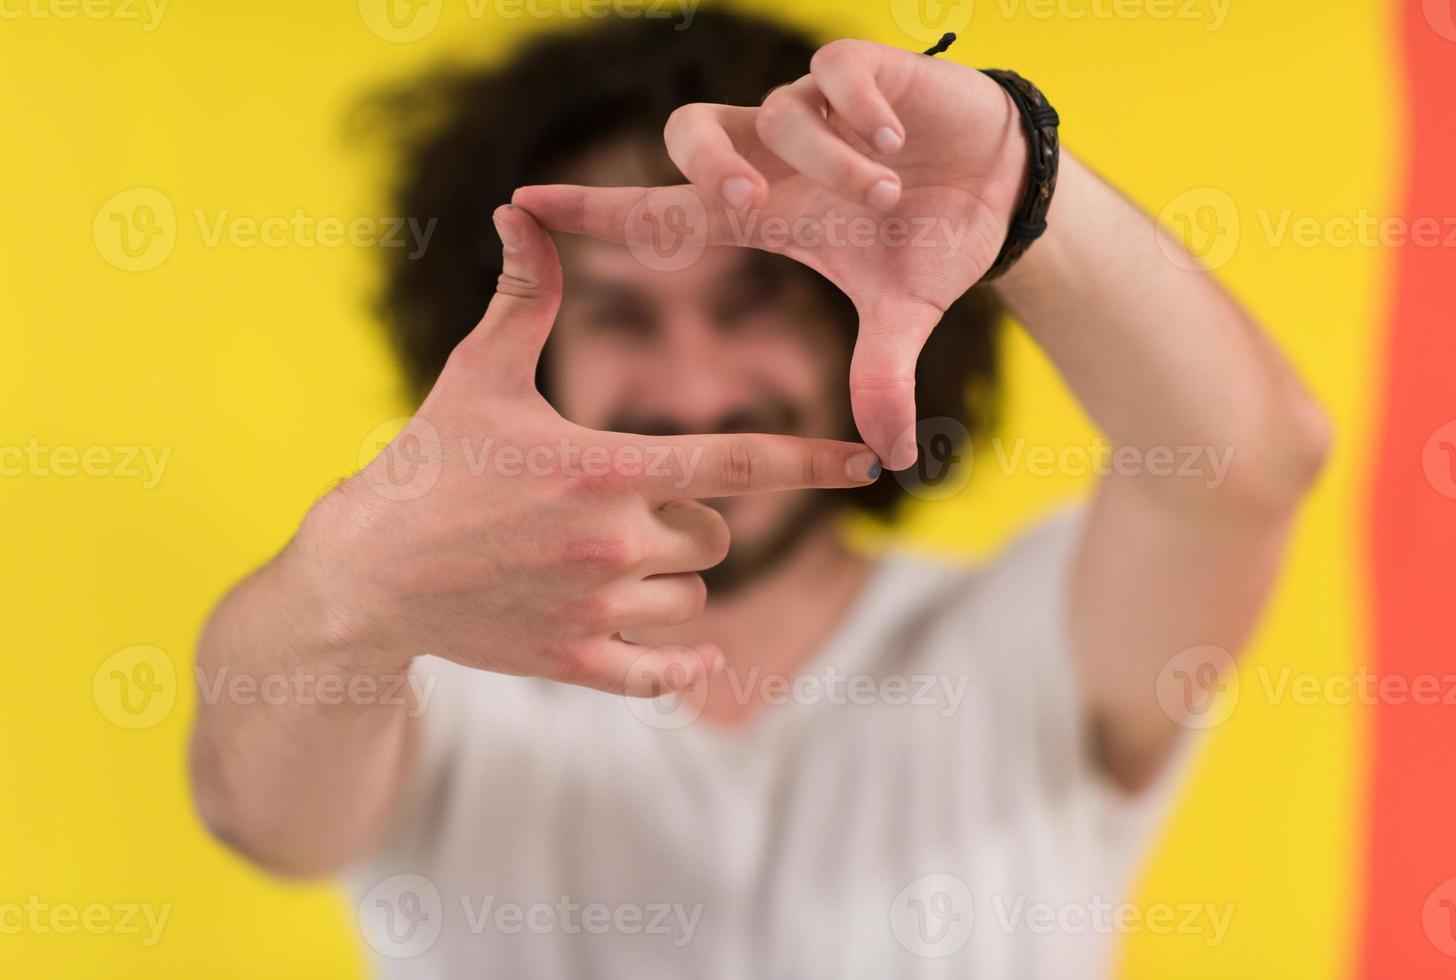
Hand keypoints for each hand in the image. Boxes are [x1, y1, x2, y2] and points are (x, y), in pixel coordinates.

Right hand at [301, 206, 879, 696]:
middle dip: (689, 517)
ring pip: (693, 597)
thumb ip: (523, 299)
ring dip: (673, 579)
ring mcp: (596, 611)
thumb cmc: (425, 465)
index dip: (812, 459)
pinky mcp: (574, 664)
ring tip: (606, 562)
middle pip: (714, 532)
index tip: (868, 462)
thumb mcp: (477, 376)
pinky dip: (679, 662)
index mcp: (605, 469)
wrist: (363, 576)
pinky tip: (685, 652)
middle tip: (624, 507)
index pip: (738, 462)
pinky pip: (664, 674)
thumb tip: (524, 214)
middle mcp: (613, 544)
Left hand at [511, 38, 1028, 468]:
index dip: (593, 207)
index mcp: (763, 211)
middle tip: (746, 205)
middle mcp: (774, 155)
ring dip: (829, 161)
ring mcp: (818, 110)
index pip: (661, 208)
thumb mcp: (902, 314)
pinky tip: (895, 140)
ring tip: (886, 197)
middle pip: (692, 135)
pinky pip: (835, 73)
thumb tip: (893, 459)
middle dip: (710, 167)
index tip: (522, 204)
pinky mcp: (868, 71)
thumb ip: (882, 375)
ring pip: (777, 112)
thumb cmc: (932, 242)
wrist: (1002, 184)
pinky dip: (860, 108)